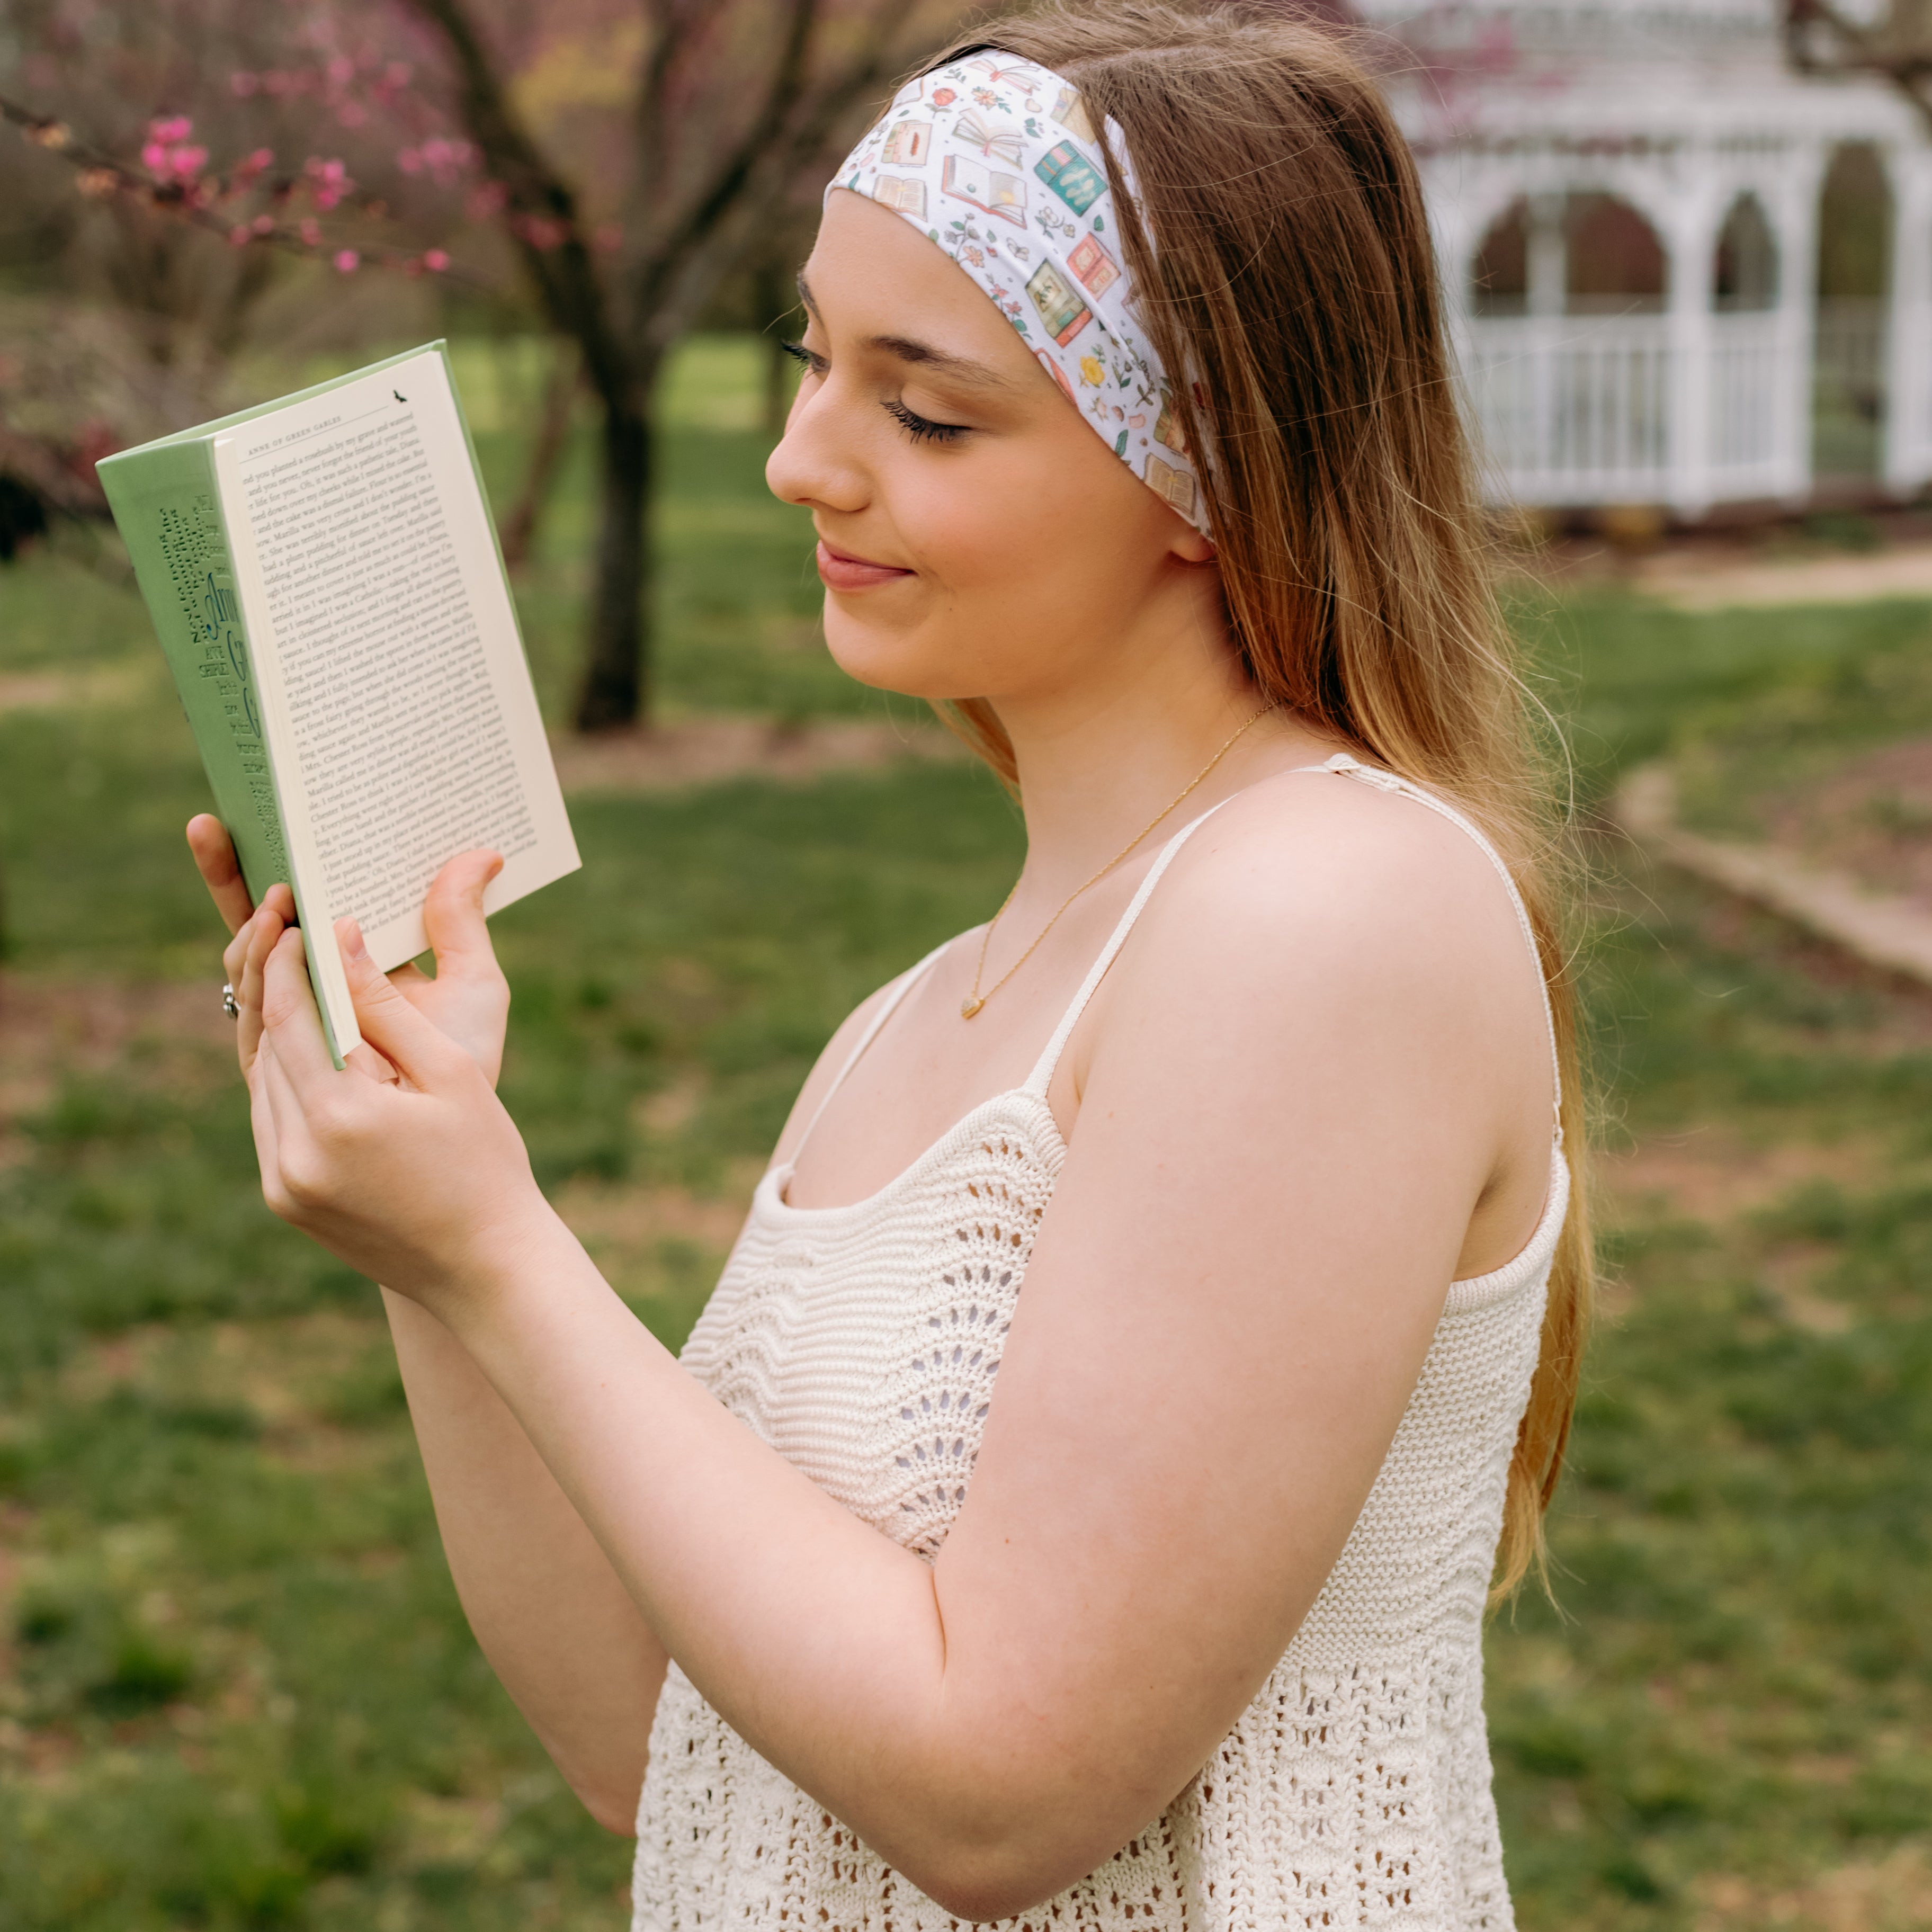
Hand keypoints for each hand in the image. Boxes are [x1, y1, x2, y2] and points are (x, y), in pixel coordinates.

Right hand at [187, 817, 512, 1085]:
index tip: (273, 802)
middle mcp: (315, 976)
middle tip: (216, 817)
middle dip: (233, 865)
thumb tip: (483, 851)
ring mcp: (293, 1011)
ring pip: (249, 951)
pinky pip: (254, 996)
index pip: (310, 891)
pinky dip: (251, 958)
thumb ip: (463, 921)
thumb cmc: (466, 1056)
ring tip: (263, 876)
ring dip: (242, 908)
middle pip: (263, 913)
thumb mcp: (475, 982)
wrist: (452, 1132)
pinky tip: (264, 925)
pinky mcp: (279, 1047)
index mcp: (357, 951)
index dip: (285, 849)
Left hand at [246, 912, 551, 1308]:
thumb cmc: (486, 1162)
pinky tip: (320, 1063)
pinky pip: (270, 1123)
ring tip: (314, 998)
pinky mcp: (284, 1201)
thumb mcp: (450, 1072)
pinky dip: (287, 1084)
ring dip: (282, 1037)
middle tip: (301, 944)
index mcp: (340, 1114)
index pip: (290, 1013)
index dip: (289, 959)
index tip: (297, 919)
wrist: (485, 1265)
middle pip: (268, 1046)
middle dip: (283, 991)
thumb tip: (339, 939)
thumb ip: (386, 1007)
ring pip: (262, 1084)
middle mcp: (295, 1152)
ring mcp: (283, 1183)